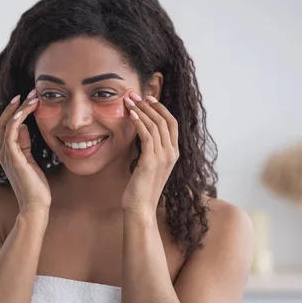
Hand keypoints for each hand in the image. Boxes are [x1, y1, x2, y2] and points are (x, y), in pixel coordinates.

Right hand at [0, 89, 50, 213]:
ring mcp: (7, 155)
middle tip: (31, 93)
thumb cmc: (35, 185)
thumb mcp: (30, 160)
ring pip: (7, 124)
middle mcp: (3, 152)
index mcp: (7, 152)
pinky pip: (11, 134)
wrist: (35, 204)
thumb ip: (25, 144)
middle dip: (16, 105)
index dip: (15, 110)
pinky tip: (25, 112)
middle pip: (3, 121)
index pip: (6, 125)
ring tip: (32, 98)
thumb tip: (24, 127)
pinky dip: (16, 120)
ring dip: (19, 109)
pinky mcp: (13, 158)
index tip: (28, 99)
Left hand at [121, 93, 179, 215]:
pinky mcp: (151, 161)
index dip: (161, 109)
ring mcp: (163, 157)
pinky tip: (130, 114)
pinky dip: (139, 122)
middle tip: (135, 94)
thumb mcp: (149, 165)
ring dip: (141, 110)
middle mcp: (172, 153)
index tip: (148, 99)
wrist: (140, 208)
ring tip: (129, 100)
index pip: (172, 124)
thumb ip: (151, 151)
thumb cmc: (141, 188)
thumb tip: (143, 135)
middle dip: (150, 105)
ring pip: (155, 125)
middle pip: (165, 120)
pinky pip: (146, 135)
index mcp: (173, 153)